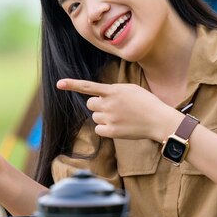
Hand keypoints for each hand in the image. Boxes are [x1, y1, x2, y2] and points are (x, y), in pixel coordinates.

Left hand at [57, 78, 178, 141]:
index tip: (59, 84)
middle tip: (112, 107)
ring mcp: (110, 118)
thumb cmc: (146, 102)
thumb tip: (100, 95)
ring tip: (121, 116)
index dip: (72, 85)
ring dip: (103, 117)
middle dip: (97, 105)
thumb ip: (113, 90)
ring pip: (95, 117)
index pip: (88, 87)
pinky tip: (118, 126)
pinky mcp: (112, 131)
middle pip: (90, 104)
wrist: (158, 120)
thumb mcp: (130, 89)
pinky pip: (98, 129)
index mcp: (113, 90)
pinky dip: (105, 128)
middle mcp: (109, 104)